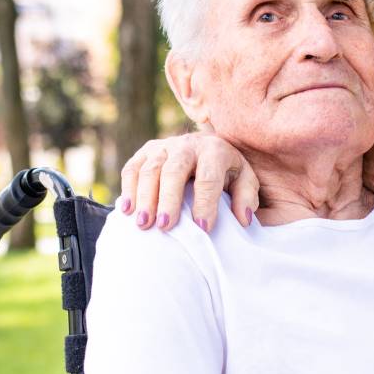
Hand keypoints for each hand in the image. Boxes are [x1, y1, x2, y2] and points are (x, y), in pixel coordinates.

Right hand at [119, 133, 258, 232]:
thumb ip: (246, 198)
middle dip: (169, 199)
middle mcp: (188, 144)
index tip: (203, 229)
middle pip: (174, 170)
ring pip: (150, 169)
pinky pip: (132, 168)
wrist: (206, 149)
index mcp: (215, 150)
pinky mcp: (146, 151)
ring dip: (144, 198)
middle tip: (165, 226)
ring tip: (143, 224)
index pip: (209, 177)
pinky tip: (127, 210)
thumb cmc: (226, 172)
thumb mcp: (244, 181)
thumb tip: (242, 220)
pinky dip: (127, 189)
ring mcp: (164, 146)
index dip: (206, 203)